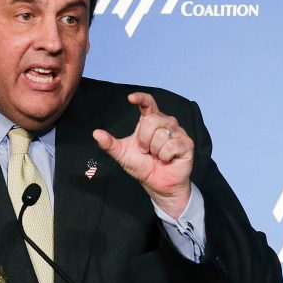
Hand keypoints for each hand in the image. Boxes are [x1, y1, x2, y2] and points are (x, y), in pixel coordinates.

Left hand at [92, 92, 192, 218]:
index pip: (148, 103)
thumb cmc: (142, 166)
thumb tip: (96, 133)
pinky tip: (167, 159)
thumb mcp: (122, 154)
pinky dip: (165, 156)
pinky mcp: (186, 144)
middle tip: (146, 151)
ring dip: (154, 150)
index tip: (131, 98)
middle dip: (144, 139)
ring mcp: (178, 132)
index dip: (141, 98)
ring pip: (161, 134)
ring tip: (157, 156)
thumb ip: (109, 144)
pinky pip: (171, 146)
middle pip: (152, 121)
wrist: (157, 184)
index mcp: (150, 121)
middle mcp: (165, 123)